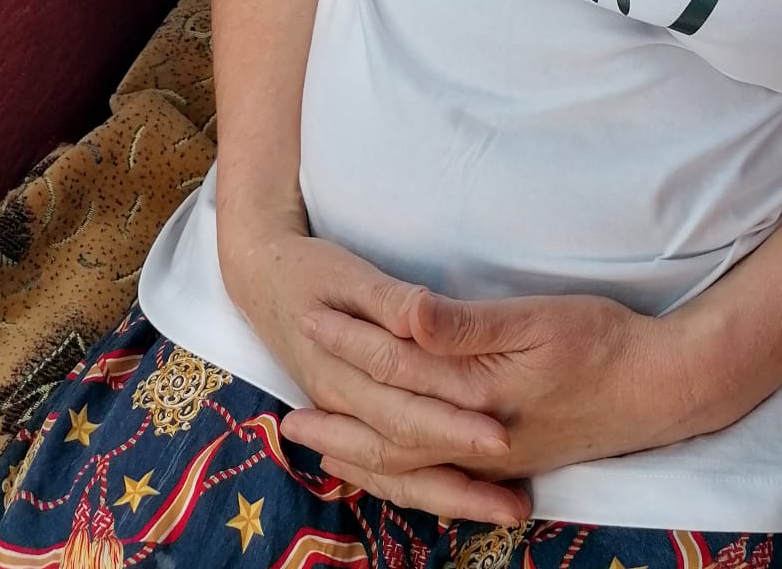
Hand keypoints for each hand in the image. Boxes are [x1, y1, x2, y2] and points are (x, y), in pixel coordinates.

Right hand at [219, 222, 526, 522]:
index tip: (502, 436)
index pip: (405, 410)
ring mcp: (345, 418)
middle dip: (463, 478)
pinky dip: (419, 488)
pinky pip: (384, 470)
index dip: (453, 425)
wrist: (263, 277)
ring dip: (452, 496)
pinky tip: (459, 501)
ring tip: (508, 510)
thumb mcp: (352, 273)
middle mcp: (342, 406)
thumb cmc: (313, 270)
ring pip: (397, 473)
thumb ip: (391, 300)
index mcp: (343, 372)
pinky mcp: (351, 418)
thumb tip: (420, 317)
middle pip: (407, 453)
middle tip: (518, 500)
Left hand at [283, 289, 689, 495]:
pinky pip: (437, 478)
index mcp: (476, 398)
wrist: (663, 388)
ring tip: (322, 450)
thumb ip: (465, 327)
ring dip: (360, 456)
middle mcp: (476, 438)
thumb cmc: (603, 342)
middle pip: (388, 437)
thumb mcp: (535, 320)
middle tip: (285, 420)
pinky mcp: (511, 460)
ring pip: (409, 467)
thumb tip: (405, 315)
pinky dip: (402, 474)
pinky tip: (393, 465)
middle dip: (336, 426)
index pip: (394, 373)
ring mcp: (494, 456)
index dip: (349, 344)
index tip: (309, 320)